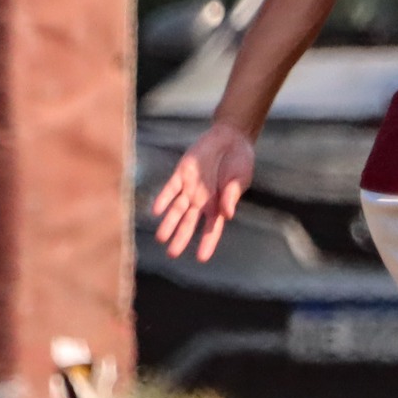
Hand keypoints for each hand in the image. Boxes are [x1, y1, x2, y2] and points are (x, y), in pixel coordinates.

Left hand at [151, 122, 256, 261]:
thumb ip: (232, 196)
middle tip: (172, 254)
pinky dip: (164, 199)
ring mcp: (190, 188)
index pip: (212, 228)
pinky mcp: (182, 174)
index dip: (207, 243)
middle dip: (181, 237)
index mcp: (219, 204)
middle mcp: (203, 200)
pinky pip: (170, 189)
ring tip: (160, 238)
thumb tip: (227, 215)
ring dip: (169, 223)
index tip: (202, 258)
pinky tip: (157, 210)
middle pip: (189, 222)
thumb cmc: (240, 161)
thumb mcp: (241, 178)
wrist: (230, 138)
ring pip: (176, 209)